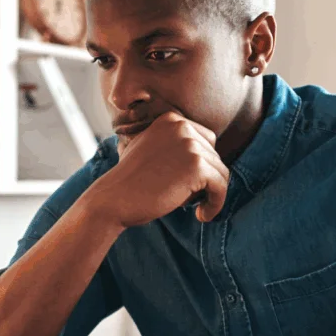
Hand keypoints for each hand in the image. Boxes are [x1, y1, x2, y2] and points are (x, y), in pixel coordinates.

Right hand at [88, 112, 229, 226]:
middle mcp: (181, 126)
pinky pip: (221, 186)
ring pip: (220, 172)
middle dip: (206, 179)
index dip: (202, 165)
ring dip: (212, 193)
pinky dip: (216, 203)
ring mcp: (190, 144)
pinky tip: (201, 215)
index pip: (205, 140)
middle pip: (214, 156)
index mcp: (170, 120)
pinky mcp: (197, 166)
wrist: (114, 199)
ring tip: (197, 209)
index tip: (192, 185)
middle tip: (189, 199)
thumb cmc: (129, 183)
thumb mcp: (149, 151)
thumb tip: (206, 158)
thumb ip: (173, 146)